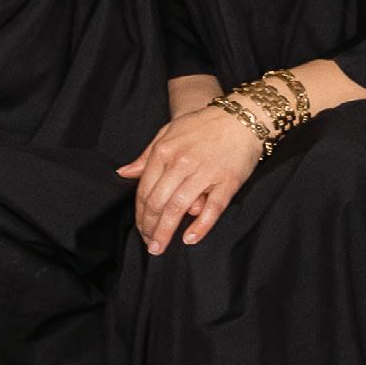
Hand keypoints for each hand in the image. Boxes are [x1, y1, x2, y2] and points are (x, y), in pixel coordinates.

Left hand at [118, 97, 265, 252]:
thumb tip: (123, 173)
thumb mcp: (168, 133)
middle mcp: (181, 163)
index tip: (141, 229)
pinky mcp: (227, 181)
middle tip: (149, 245)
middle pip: (158, 202)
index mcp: (164, 151)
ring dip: (166, 232)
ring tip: (159, 248)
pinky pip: (212, 209)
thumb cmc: (203, 125)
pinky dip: (200, 227)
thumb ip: (146, 156)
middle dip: (149, 228)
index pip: (145, 190)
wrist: (242, 117)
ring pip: (178, 208)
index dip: (140, 214)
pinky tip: (189, 238)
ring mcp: (205, 172)